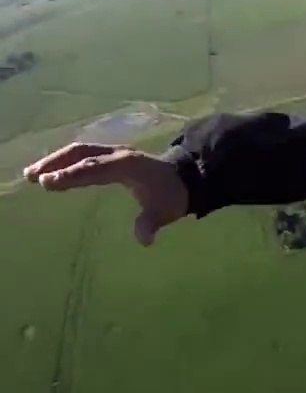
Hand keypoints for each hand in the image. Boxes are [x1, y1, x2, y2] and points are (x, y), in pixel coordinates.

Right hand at [23, 142, 188, 246]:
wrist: (186, 177)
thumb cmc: (172, 195)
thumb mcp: (165, 211)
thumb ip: (151, 224)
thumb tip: (144, 241)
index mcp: (128, 165)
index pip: (95, 168)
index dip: (72, 174)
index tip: (48, 182)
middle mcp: (118, 154)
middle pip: (82, 154)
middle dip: (56, 163)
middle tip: (32, 176)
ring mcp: (114, 153)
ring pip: (80, 151)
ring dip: (56, 160)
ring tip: (32, 174)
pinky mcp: (111, 156)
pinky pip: (84, 154)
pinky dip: (65, 161)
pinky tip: (50, 171)